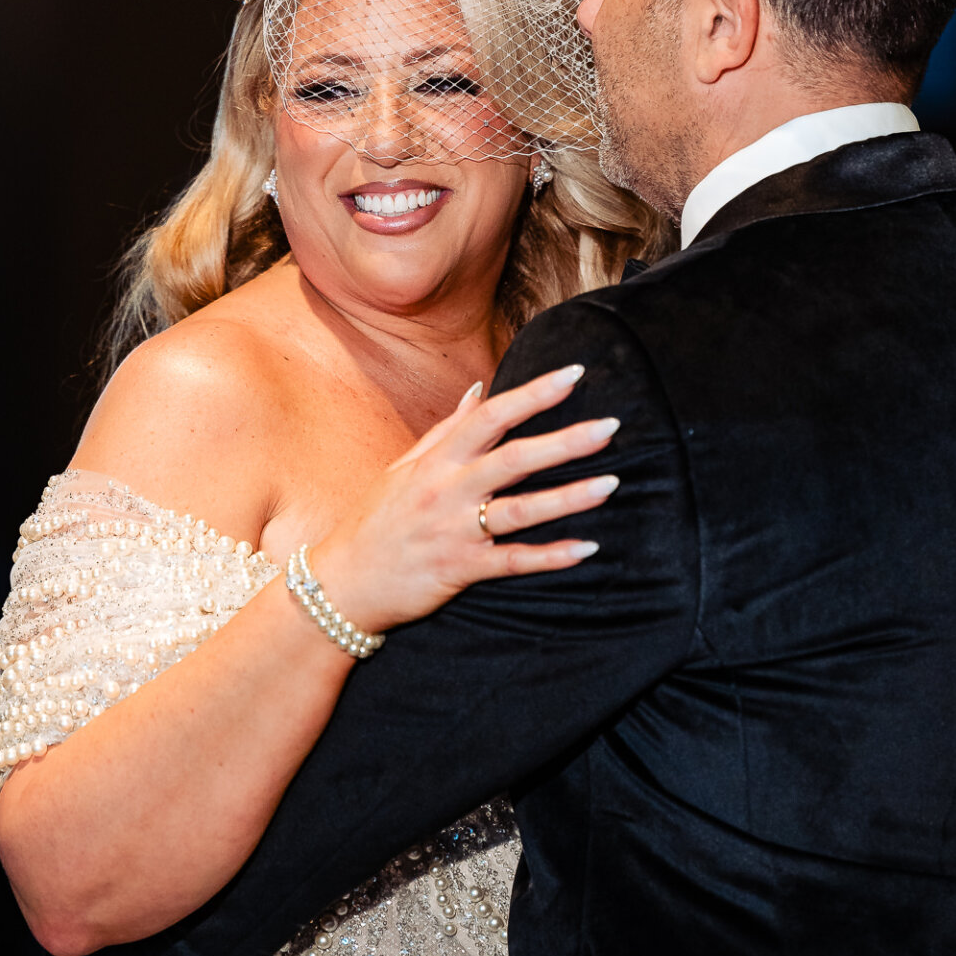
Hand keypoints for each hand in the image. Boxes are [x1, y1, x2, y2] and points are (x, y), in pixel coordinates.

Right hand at [308, 365, 618, 635]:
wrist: (343, 583)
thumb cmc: (376, 521)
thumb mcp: (403, 467)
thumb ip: (446, 430)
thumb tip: (479, 389)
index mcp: (437, 460)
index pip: (491, 416)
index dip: (534, 393)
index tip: (575, 373)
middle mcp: (447, 491)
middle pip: (513, 458)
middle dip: (564, 441)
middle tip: (611, 426)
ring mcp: (454, 532)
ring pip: (519, 510)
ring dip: (568, 498)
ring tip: (612, 483)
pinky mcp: (460, 570)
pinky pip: (513, 562)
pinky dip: (550, 556)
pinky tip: (586, 548)